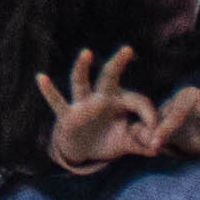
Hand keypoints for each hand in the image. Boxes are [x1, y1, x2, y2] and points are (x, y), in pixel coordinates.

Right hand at [39, 44, 166, 169]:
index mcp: (120, 102)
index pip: (138, 101)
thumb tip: (158, 147)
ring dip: (83, 69)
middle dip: (118, 64)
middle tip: (128, 50)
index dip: (150, 117)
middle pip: (109, 77)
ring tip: (86, 53)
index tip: (157, 137)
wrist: (84, 150)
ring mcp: (82, 105)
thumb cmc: (108, 140)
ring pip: (81, 83)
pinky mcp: (68, 116)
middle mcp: (101, 98)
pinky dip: (49, 91)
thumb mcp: (126, 143)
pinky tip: (40, 78)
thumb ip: (142, 143)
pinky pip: (57, 102)